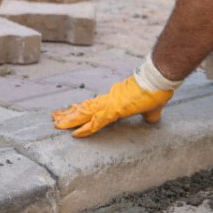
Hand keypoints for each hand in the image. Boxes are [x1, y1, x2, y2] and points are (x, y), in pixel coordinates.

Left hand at [52, 76, 172, 137]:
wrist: (158, 78)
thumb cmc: (157, 89)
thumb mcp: (152, 107)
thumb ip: (149, 114)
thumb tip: (152, 119)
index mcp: (116, 99)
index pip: (94, 106)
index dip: (81, 109)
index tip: (70, 111)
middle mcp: (109, 99)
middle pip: (84, 108)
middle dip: (69, 114)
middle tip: (54, 118)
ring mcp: (110, 103)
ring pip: (85, 113)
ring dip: (70, 119)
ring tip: (56, 124)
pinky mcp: (115, 109)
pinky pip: (96, 122)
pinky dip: (85, 128)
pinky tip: (75, 134)